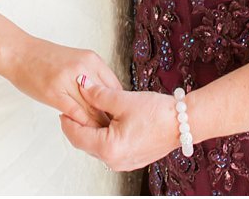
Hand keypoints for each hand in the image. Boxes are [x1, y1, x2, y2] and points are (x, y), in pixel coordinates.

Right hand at [1, 36, 122, 127]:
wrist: (18, 53)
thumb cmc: (44, 59)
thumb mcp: (76, 61)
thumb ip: (92, 77)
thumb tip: (107, 100)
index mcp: (92, 59)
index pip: (116, 88)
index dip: (118, 107)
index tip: (118, 120)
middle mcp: (84, 68)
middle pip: (107, 100)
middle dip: (110, 118)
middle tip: (113, 133)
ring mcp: (69, 80)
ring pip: (93, 110)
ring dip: (98, 125)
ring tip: (101, 137)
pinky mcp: (55, 93)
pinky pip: (77, 114)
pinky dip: (82, 125)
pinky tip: (82, 130)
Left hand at [59, 77, 181, 172]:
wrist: (185, 123)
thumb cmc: (158, 114)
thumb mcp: (123, 100)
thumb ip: (97, 94)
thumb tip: (82, 85)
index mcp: (109, 148)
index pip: (77, 136)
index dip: (68, 121)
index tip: (63, 109)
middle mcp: (114, 161)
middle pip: (85, 143)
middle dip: (79, 125)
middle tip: (76, 107)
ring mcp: (124, 163)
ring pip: (97, 146)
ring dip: (92, 130)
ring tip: (93, 111)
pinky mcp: (132, 160)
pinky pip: (110, 149)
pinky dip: (104, 136)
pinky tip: (108, 120)